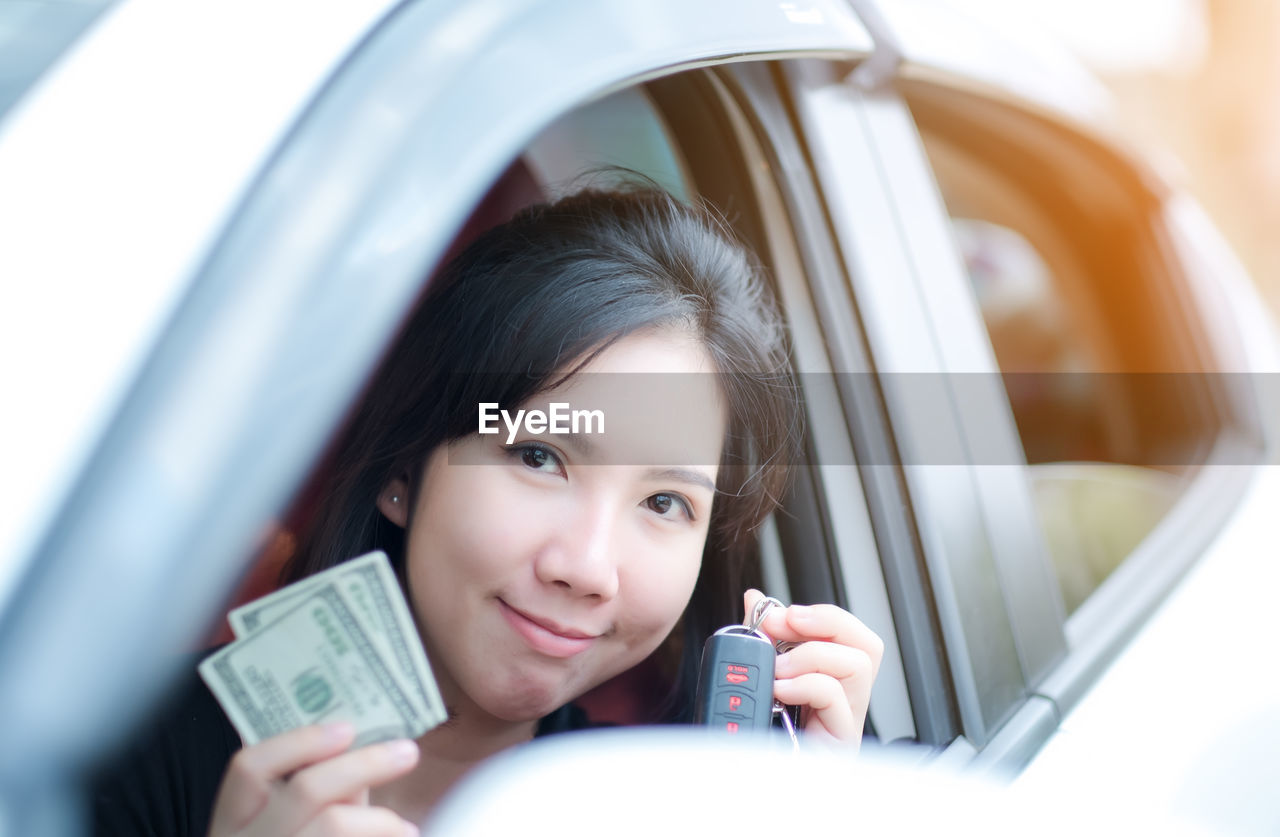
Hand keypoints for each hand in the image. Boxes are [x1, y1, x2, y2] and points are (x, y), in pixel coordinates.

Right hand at [208, 723, 420, 836]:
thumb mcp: (279, 833)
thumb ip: (315, 803)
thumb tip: (365, 765)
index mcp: (228, 828)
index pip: (248, 768)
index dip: (299, 741)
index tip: (347, 727)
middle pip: (306, 790)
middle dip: (365, 763)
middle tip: (407, 752)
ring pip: (334, 824)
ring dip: (382, 820)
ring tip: (406, 828)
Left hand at [744, 589, 883, 748]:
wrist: (742, 787)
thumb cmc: (751, 739)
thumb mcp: (754, 677)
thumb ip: (759, 640)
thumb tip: (756, 599)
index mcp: (828, 685)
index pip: (849, 636)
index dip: (819, 615)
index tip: (778, 612)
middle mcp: (844, 705)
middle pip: (868, 644)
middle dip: (827, 622)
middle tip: (786, 623)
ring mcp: (845, 726)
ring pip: (859, 664)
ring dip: (810, 655)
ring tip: (778, 671)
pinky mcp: (838, 746)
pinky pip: (837, 698)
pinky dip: (806, 683)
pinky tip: (780, 691)